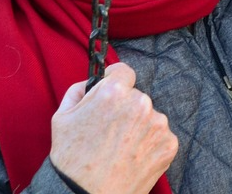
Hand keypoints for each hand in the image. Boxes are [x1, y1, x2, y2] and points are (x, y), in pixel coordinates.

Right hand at [50, 62, 177, 193]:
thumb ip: (79, 90)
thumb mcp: (62, 118)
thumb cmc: (71, 160)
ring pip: (149, 117)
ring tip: (120, 149)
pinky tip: (132, 158)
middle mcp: (141, 103)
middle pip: (136, 97)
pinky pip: (159, 136)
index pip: (124, 72)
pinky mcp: (169, 144)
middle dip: (125, 109)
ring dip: (139, 127)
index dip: (115, 80)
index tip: (113, 91)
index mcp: (114, 92)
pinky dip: (149, 144)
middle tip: (110, 132)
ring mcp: (158, 124)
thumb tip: (92, 81)